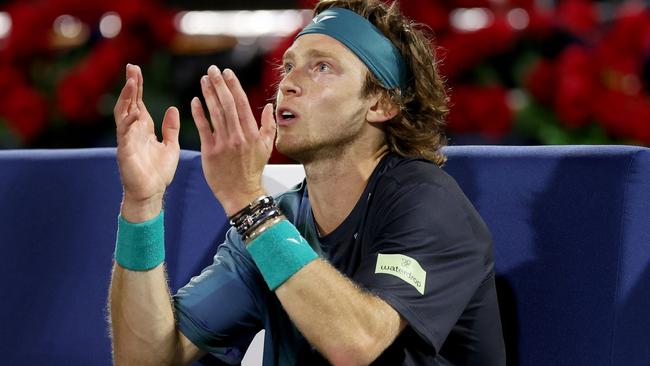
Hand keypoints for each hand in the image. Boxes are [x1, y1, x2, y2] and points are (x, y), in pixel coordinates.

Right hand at [114, 64, 180, 220]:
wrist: (151, 194)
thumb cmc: (158, 172)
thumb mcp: (170, 146)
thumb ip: (171, 128)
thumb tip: (172, 108)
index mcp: (143, 129)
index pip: (138, 102)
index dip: (137, 86)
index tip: (136, 69)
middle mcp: (133, 131)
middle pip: (129, 103)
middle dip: (130, 85)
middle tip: (132, 67)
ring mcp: (127, 140)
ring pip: (123, 114)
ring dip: (127, 98)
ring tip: (131, 82)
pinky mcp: (125, 152)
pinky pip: (125, 133)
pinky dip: (129, 121)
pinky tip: (134, 110)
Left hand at [190, 65, 275, 215]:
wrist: (241, 192)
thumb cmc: (253, 170)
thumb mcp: (266, 147)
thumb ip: (268, 125)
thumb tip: (269, 106)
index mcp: (252, 133)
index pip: (241, 103)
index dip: (234, 85)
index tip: (227, 72)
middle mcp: (238, 135)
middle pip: (227, 104)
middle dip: (219, 84)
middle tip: (212, 70)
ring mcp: (223, 143)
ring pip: (215, 113)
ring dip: (208, 94)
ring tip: (203, 80)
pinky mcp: (210, 151)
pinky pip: (203, 128)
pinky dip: (199, 113)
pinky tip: (195, 101)